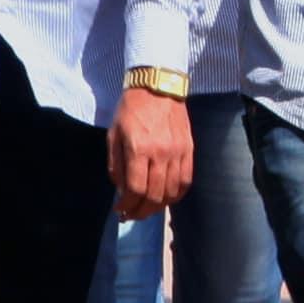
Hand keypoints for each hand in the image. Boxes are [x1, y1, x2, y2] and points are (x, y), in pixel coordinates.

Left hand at [110, 88, 193, 219]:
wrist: (158, 87)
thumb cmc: (130, 111)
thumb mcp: (113, 136)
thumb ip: (116, 166)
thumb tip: (122, 191)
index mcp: (138, 149)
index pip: (135, 189)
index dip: (127, 206)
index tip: (120, 211)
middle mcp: (161, 153)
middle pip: (154, 195)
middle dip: (141, 211)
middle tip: (132, 215)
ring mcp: (178, 152)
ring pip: (172, 191)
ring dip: (159, 206)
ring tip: (148, 209)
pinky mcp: (190, 149)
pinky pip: (187, 180)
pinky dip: (177, 194)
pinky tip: (167, 198)